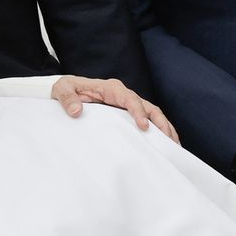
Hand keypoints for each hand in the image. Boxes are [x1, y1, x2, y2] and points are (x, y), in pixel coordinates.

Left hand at [51, 76, 178, 142]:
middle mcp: (123, 94)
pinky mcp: (126, 113)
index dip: (138, 112)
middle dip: (161, 123)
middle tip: (169, 141)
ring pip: (152, 114)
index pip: (130, 98)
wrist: (65, 92)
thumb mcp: (61, 89)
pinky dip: (157, 131)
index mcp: (110, 88)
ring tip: (174, 146)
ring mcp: (126, 104)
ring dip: (164, 128)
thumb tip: (76, 112)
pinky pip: (146, 120)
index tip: (143, 126)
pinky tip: (164, 144)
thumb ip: (67, 98)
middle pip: (148, 106)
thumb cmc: (65, 89)